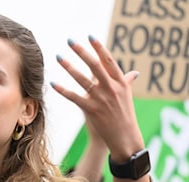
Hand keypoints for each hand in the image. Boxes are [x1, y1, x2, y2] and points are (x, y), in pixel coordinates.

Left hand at [52, 36, 142, 161]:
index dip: (99, 48)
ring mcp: (102, 99)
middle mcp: (112, 89)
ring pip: (82, 79)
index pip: (109, 61)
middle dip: (81, 51)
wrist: (125, 138)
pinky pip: (75, 97)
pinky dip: (63, 90)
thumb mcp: (128, 97)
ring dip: (69, 67)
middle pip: (95, 65)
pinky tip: (53, 83)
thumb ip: (127, 82)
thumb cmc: (125, 116)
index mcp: (121, 83)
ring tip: (58, 56)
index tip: (90, 36)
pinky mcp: (92, 110)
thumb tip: (135, 73)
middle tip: (70, 41)